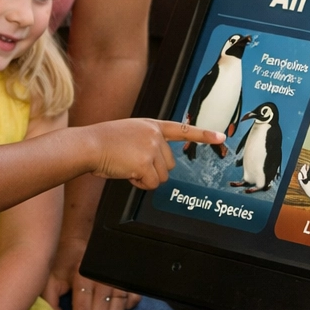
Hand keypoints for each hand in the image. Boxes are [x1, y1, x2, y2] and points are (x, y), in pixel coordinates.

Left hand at [47, 238, 142, 309]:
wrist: (82, 235)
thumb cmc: (64, 259)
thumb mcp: (50, 277)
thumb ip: (50, 302)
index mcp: (82, 277)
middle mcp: (102, 278)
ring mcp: (118, 277)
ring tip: (100, 305)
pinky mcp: (129, 277)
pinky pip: (132, 301)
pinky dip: (125, 304)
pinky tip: (114, 300)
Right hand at [85, 119, 222, 188]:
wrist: (89, 145)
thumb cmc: (103, 142)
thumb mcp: (129, 133)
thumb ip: (146, 142)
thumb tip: (155, 164)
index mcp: (152, 125)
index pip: (183, 129)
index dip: (203, 134)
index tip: (221, 136)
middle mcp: (155, 135)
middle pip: (169, 164)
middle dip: (153, 170)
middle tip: (132, 164)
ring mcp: (151, 148)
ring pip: (161, 176)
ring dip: (145, 178)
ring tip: (127, 166)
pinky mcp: (145, 162)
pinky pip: (151, 183)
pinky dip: (139, 184)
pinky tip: (127, 173)